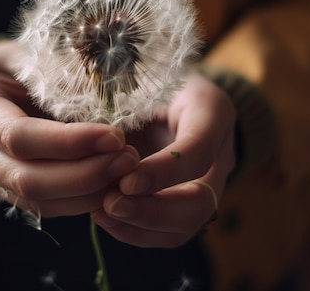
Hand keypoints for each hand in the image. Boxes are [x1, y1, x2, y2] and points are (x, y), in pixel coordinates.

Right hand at [0, 40, 139, 216]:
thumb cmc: (19, 61)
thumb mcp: (36, 52)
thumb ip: (63, 74)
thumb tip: (108, 101)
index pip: (18, 136)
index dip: (68, 142)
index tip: (115, 137)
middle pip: (25, 177)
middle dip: (83, 174)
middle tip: (128, 160)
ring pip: (36, 199)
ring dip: (87, 192)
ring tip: (127, 172)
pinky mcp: (3, 188)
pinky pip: (43, 206)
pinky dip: (80, 201)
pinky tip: (111, 185)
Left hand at [91, 71, 235, 247]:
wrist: (170, 96)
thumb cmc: (150, 81)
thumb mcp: (141, 77)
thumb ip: (125, 102)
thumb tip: (89, 140)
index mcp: (213, 111)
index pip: (199, 150)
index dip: (164, 172)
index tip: (125, 180)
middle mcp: (219, 153)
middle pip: (202, 201)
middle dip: (154, 211)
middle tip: (111, 204)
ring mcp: (208, 183)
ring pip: (187, 224)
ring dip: (141, 225)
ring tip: (102, 212)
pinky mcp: (188, 203)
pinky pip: (170, 232)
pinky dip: (136, 231)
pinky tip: (103, 217)